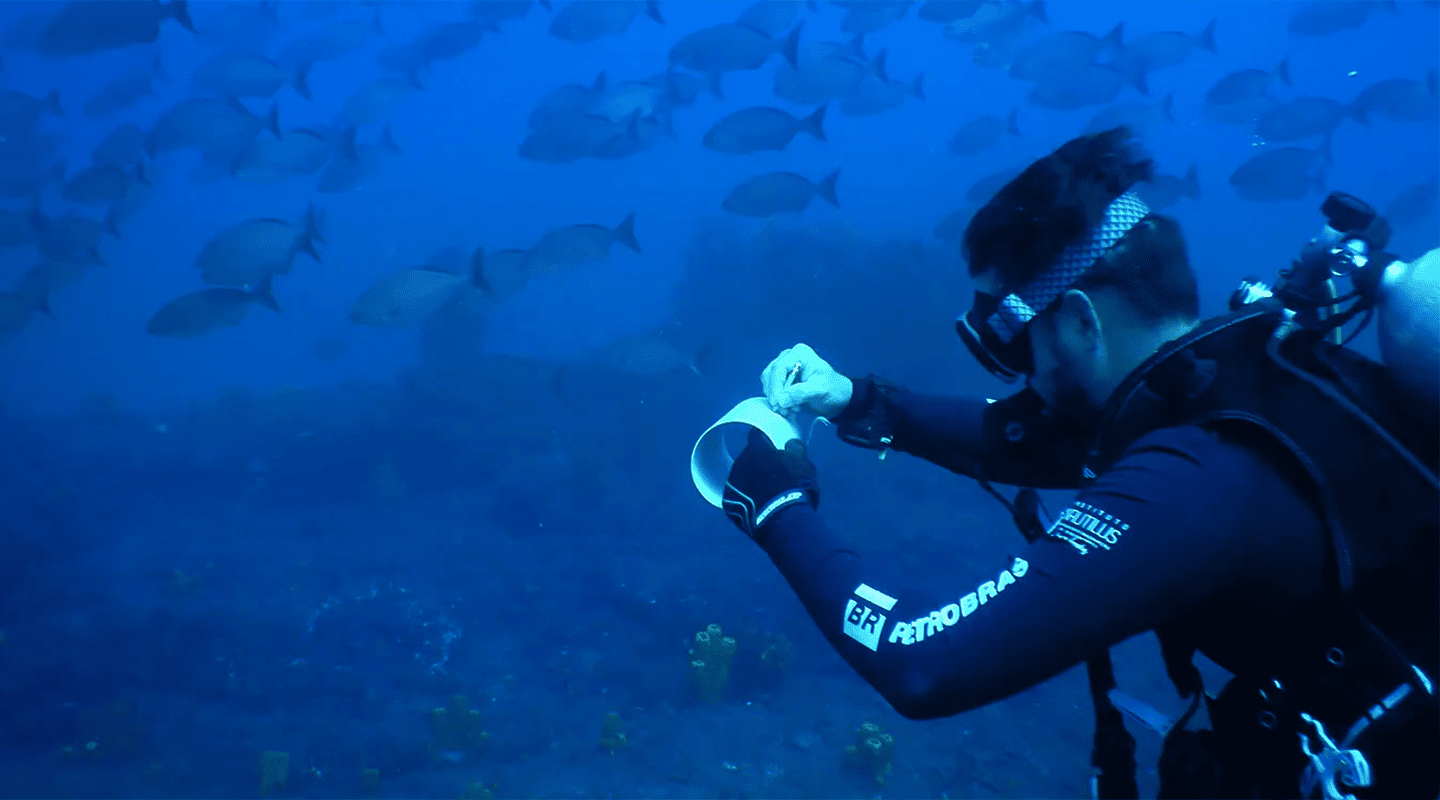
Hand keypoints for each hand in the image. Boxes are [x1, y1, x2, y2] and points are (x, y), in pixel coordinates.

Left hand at [723, 428, 818, 542]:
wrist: (783, 518)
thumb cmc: (796, 487)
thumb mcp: (804, 465)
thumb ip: (796, 450)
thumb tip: (792, 443)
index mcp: (756, 449)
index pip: (756, 436)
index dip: (764, 442)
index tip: (771, 447)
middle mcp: (740, 463)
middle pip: (747, 459)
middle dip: (757, 464)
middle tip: (772, 475)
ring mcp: (732, 483)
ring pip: (740, 477)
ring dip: (750, 482)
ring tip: (765, 494)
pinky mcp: (728, 502)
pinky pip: (736, 496)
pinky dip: (744, 499)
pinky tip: (757, 506)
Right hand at [761, 343, 853, 419]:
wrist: (838, 398)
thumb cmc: (834, 389)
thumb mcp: (821, 390)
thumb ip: (802, 392)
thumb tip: (782, 399)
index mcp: (800, 353)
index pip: (779, 368)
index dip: (775, 386)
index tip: (777, 403)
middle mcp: (789, 358)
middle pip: (770, 375)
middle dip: (775, 394)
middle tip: (784, 410)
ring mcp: (785, 369)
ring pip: (768, 383)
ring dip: (776, 399)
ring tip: (789, 411)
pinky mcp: (783, 380)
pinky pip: (772, 390)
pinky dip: (777, 401)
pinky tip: (788, 410)